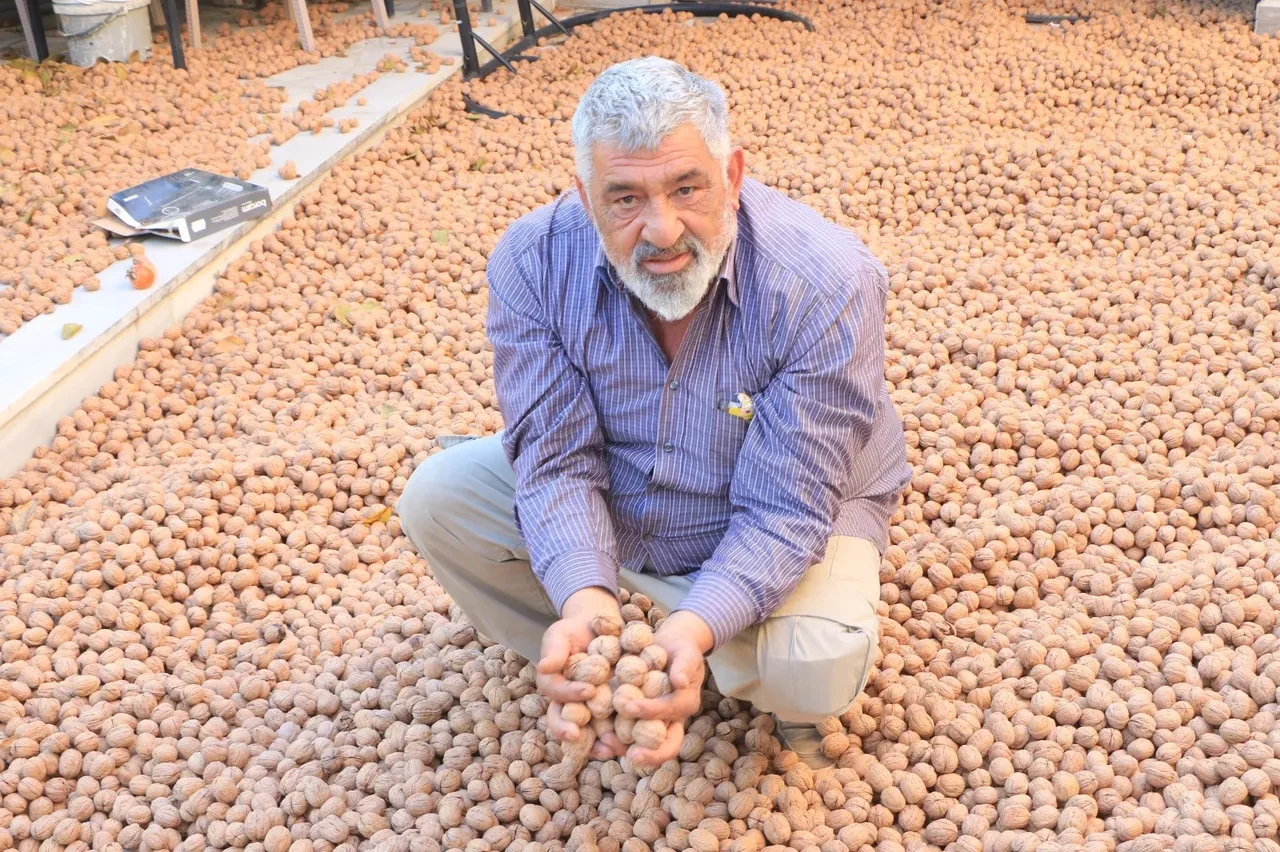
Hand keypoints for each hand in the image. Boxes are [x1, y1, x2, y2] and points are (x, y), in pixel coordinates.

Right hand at [537, 587, 627, 759]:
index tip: (588, 689)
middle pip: (565, 721)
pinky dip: (618, 735)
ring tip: (610, 748)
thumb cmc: (575, 630)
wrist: (598, 629)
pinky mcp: (608, 709)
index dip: (569, 695)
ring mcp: (588, 709)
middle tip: (580, 735)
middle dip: (571, 731)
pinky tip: (630, 740)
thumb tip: (544, 667)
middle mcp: (568, 703)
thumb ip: (554, 650)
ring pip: (588, 731)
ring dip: (597, 742)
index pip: (556, 695)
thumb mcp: (561, 634)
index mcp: (554, 686)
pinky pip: (611, 726)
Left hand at [615, 610, 711, 766]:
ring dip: (622, 747)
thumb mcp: (686, 652)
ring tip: (602, 746)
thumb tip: (680, 682)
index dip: (654, 714)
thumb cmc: (680, 647)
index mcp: (683, 706)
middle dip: (646, 753)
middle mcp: (669, 719)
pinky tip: (594, 740)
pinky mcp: (634, 717)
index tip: (633, 708)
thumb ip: (685, 666)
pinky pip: (623, 732)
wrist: (669, 646)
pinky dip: (610, 738)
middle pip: (661, 745)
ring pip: (639, 744)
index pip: (671, 714)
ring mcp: (651, 721)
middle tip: (625, 751)